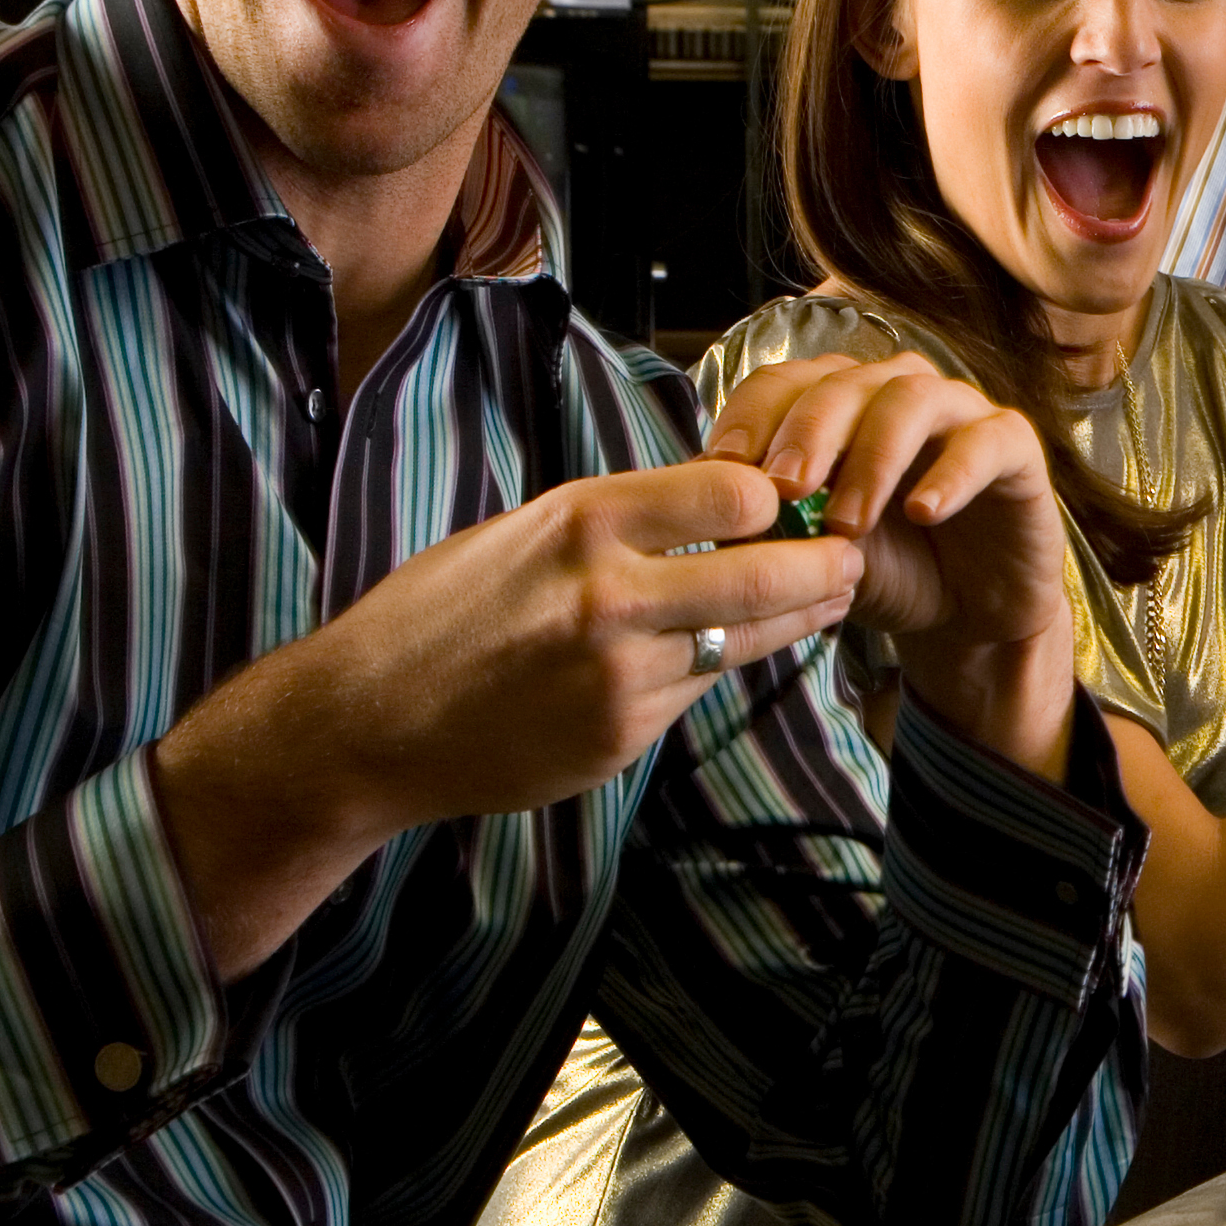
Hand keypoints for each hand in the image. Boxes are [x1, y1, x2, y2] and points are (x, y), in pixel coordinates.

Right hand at [150, 458, 860, 975]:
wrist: (370, 721)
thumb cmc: (439, 613)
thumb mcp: (520, 534)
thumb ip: (615, 522)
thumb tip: (709, 501)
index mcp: (581, 522)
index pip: (731, 491)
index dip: (775, 496)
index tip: (791, 498)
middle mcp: (609, 595)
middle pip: (766, 574)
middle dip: (827, 565)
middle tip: (854, 557)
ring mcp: (621, 674)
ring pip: (747, 640)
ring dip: (799, 619)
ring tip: (831, 598)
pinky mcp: (623, 734)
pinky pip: (699, 689)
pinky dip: (723, 664)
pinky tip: (743, 647)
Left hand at [713, 349, 1080, 766]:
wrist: (969, 619)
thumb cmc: (889, 573)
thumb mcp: (817, 557)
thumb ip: (775, 530)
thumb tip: (717, 516)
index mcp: (841, 405)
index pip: (785, 381)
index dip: (752, 415)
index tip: (724, 466)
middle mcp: (898, 393)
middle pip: (844, 381)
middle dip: (807, 433)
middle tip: (785, 489)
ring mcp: (960, 414)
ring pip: (912, 399)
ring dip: (872, 456)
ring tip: (848, 521)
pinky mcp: (1016, 448)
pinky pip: (986, 441)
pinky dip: (952, 473)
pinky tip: (923, 512)